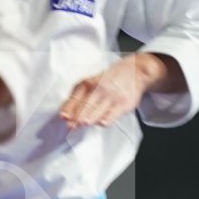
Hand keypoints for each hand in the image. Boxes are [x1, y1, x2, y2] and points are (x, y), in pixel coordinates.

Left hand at [59, 53, 179, 128]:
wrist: (135, 72)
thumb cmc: (109, 80)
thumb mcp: (92, 83)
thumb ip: (79, 97)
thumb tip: (66, 114)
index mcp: (88, 84)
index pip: (76, 98)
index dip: (69, 108)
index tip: (64, 118)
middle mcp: (99, 88)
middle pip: (86, 105)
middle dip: (77, 116)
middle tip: (71, 126)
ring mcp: (112, 96)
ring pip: (99, 109)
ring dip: (90, 117)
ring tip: (83, 124)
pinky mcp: (124, 103)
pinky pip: (114, 113)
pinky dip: (108, 118)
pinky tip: (102, 123)